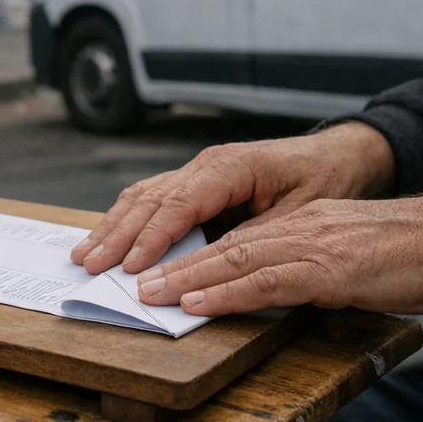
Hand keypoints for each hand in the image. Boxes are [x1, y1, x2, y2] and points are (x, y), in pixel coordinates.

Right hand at [71, 122, 395, 275]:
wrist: (337, 155)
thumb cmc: (324, 181)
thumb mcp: (302, 213)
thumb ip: (256, 235)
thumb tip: (215, 262)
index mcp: (229, 167)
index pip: (179, 204)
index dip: (151, 237)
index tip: (130, 266)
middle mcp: (205, 165)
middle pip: (149, 199)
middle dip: (116, 234)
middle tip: (87, 264)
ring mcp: (197, 171)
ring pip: (143, 197)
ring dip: (112, 227)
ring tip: (85, 254)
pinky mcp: (197, 183)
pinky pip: (154, 199)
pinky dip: (127, 219)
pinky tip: (109, 236)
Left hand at [135, 191, 422, 316]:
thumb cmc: (399, 251)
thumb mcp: (339, 251)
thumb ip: (300, 259)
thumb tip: (264, 279)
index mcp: (294, 222)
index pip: (229, 234)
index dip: (186, 249)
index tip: (151, 264)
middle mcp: (293, 227)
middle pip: (219, 242)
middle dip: (171, 261)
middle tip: (131, 279)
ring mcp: (309, 244)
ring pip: (233, 258)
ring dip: (186, 277)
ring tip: (148, 291)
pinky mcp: (328, 269)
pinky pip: (267, 281)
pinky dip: (226, 293)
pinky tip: (198, 303)